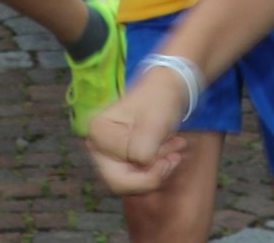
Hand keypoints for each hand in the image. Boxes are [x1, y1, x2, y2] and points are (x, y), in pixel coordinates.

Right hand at [86, 69, 190, 194]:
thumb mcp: (156, 121)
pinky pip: (135, 176)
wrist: (167, 90)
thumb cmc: (160, 100)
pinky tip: (172, 153)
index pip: (121, 171)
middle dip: (152, 174)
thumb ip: (144, 146)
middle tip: (175, 157)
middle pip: (120, 182)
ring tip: (176, 149)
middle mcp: (97, 146)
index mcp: (98, 133)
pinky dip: (156, 168)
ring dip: (157, 169)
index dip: (150, 167)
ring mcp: (106, 153)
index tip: (174, 145)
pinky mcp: (118, 157)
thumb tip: (140, 163)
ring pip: (130, 181)